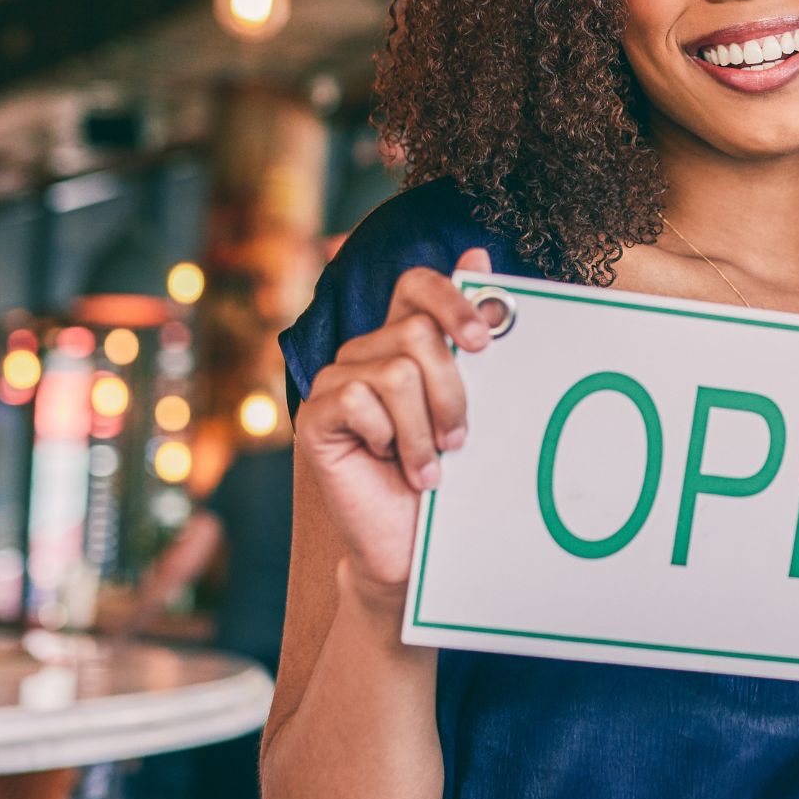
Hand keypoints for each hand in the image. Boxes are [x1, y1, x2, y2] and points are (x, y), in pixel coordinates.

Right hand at [297, 247, 493, 608]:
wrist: (412, 545)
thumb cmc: (447, 476)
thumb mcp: (472, 403)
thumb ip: (469, 336)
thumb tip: (478, 254)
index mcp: (401, 341)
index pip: (416, 285)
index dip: (451, 299)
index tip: (484, 343)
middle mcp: (364, 353)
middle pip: (417, 333)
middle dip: (452, 392)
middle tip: (458, 439)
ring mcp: (334, 383)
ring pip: (396, 371)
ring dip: (424, 429)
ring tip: (429, 465)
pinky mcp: (314, 416)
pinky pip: (358, 399)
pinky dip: (389, 438)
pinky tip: (390, 464)